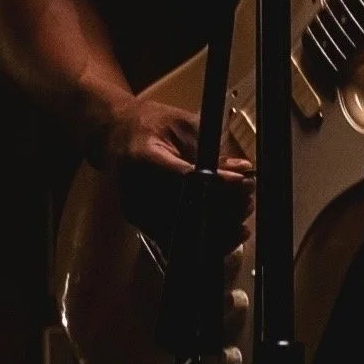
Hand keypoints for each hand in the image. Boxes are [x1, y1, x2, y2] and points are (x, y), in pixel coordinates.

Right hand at [92, 95, 252, 249]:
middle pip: (187, 211)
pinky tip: (228, 231)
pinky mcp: (142, 225)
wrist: (114, 136)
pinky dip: (205, 237)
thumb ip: (212, 147)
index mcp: (144, 157)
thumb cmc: (149, 125)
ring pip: (185, 232)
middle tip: (249, 197)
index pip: (185, 177)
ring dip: (220, 225)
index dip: (218, 185)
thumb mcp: (182, 123)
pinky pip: (178, 240)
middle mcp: (137, 190)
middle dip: (225, 207)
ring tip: (243, 211)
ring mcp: (137, 212)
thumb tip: (243, 169)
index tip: (243, 183)